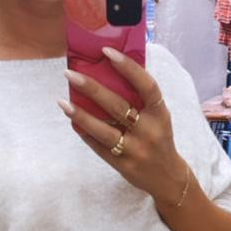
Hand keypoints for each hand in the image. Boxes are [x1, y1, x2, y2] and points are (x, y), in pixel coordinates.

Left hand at [57, 47, 190, 208]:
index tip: (107, 51)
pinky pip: (100, 148)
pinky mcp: (123, 165)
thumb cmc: (159, 139)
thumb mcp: (159, 118)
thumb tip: (110, 72)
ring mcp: (135, 151)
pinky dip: (85, 133)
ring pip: (104, 131)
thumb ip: (141, 99)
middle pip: (118, 107)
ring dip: (81, 116)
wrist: (167, 178)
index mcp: (160, 114)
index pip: (146, 86)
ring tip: (63, 102)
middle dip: (92, 88)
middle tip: (70, 74)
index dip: (128, 67)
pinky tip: (73, 122)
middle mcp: (149, 132)